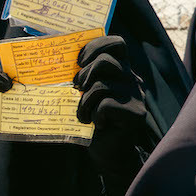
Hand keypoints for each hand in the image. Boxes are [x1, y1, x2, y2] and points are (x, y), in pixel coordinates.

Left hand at [74, 36, 146, 181]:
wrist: (108, 152)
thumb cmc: (92, 119)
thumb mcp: (87, 92)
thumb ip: (85, 75)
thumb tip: (59, 57)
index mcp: (123, 70)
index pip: (117, 43)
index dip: (96, 46)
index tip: (79, 62)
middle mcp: (133, 80)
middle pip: (105, 62)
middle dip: (84, 76)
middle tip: (78, 90)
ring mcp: (136, 97)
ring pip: (101, 85)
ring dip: (85, 101)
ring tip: (85, 114)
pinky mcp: (135, 114)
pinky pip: (105, 105)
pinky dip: (93, 115)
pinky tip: (97, 124)